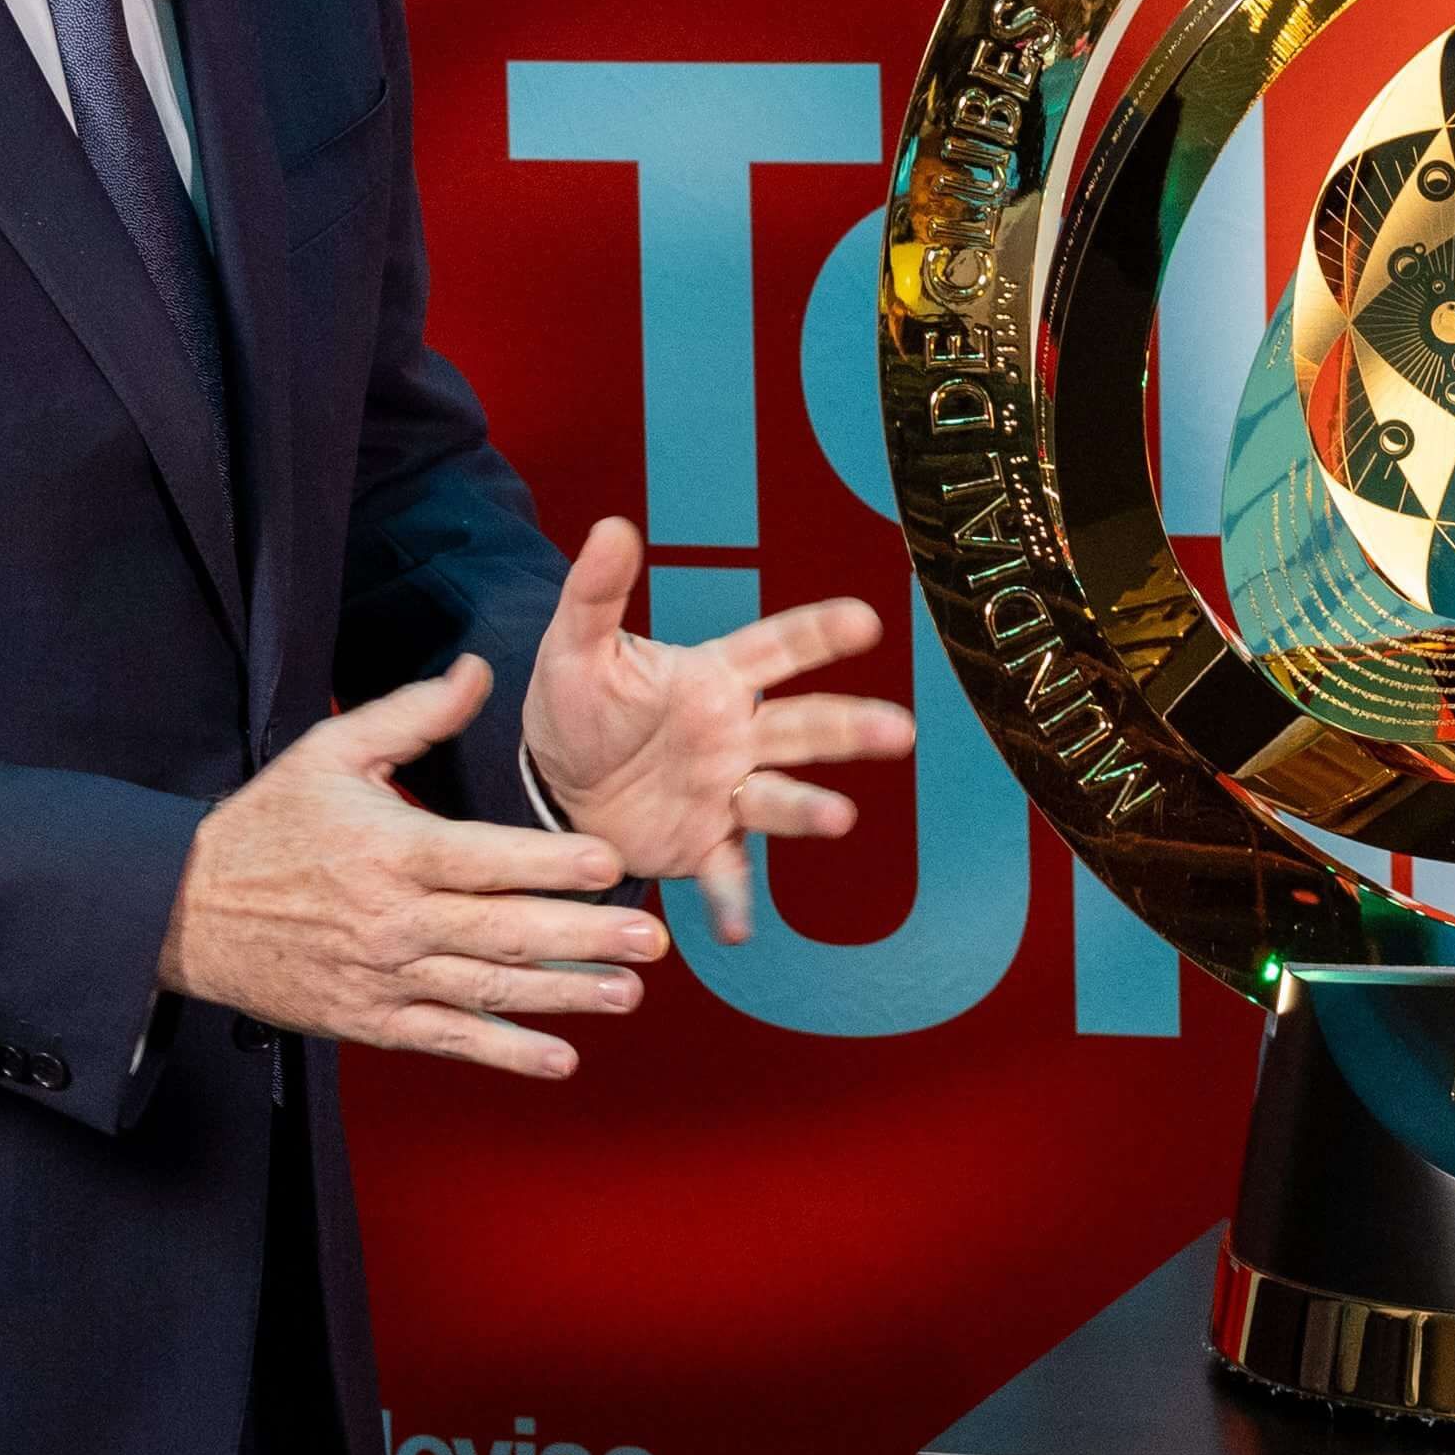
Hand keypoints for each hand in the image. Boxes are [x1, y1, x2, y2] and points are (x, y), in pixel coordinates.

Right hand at [155, 657, 668, 1078]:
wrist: (183, 912)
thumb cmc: (267, 822)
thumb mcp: (331, 751)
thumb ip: (413, 713)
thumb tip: (480, 670)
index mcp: (391, 849)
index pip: (485, 858)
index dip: (550, 862)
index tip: (611, 864)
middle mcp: (393, 919)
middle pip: (503, 932)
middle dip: (585, 938)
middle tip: (653, 942)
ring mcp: (383, 977)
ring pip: (488, 990)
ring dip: (564, 997)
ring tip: (629, 995)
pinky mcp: (370, 1021)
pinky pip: (448, 1040)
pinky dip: (504, 1052)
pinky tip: (561, 1059)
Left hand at [523, 516, 910, 945]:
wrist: (555, 784)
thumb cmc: (578, 704)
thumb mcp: (576, 646)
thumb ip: (596, 592)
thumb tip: (611, 525)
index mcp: (713, 678)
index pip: (776, 649)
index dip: (819, 635)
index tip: (866, 620)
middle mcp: (735, 735)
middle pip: (803, 728)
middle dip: (851, 728)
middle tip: (898, 731)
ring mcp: (725, 794)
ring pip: (779, 799)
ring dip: (809, 810)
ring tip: (840, 820)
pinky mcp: (702, 847)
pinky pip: (725, 875)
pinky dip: (732, 902)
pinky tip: (738, 930)